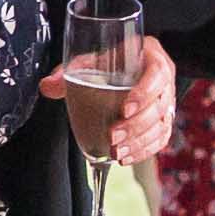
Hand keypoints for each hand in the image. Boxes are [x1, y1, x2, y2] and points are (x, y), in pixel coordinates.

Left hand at [58, 33, 177, 166]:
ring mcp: (168, 103)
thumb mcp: (92, 61)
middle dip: (135, 126)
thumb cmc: (112, 61)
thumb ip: (69, 73)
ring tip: (115, 152)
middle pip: (159, 106)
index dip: (144, 92)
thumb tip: (47, 87)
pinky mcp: (164, 121)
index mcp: (152, 57)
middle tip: (112, 137)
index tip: (125, 109)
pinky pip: (160, 139)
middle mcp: (165, 81)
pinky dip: (143, 151)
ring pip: (161, 126)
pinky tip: (125, 158)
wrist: (129, 68)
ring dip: (138, 143)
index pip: (156, 74)